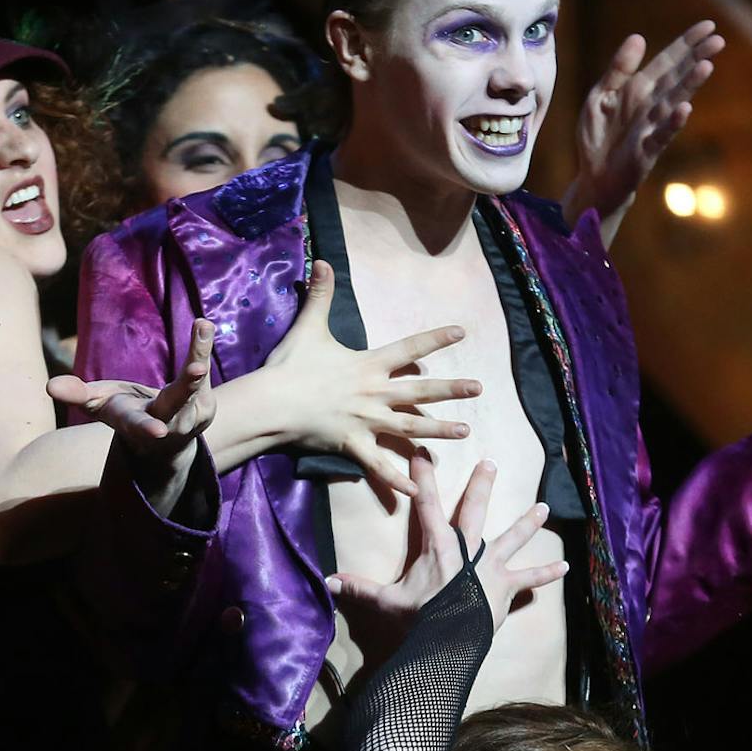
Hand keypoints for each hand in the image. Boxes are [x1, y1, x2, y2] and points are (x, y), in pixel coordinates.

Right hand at [48, 316, 218, 462]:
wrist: (164, 441)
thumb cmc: (125, 414)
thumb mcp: (99, 404)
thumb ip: (77, 395)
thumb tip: (49, 387)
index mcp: (134, 424)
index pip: (137, 425)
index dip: (145, 427)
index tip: (158, 432)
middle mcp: (166, 423)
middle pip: (175, 401)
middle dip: (185, 387)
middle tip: (197, 369)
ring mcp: (190, 416)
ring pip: (195, 383)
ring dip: (198, 354)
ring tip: (202, 326)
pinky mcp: (207, 404)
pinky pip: (204, 372)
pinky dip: (202, 345)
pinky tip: (203, 324)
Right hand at [260, 261, 482, 497]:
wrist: (272, 403)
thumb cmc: (290, 367)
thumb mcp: (308, 327)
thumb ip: (320, 295)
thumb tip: (321, 260)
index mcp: (368, 365)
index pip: (409, 348)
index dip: (436, 339)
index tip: (461, 332)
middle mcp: (375, 393)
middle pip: (421, 392)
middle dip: (452, 390)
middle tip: (479, 388)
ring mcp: (366, 422)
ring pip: (411, 428)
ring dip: (440, 431)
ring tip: (466, 432)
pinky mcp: (352, 445)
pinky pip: (379, 465)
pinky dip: (397, 479)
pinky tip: (416, 490)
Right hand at [326, 456, 567, 659]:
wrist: (447, 645)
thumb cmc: (417, 620)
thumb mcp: (384, 602)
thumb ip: (358, 588)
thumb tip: (327, 582)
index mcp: (437, 547)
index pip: (427, 505)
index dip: (424, 478)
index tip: (423, 453)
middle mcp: (467, 550)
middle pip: (475, 510)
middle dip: (482, 485)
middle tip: (491, 463)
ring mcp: (490, 569)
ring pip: (511, 539)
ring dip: (527, 523)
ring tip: (543, 508)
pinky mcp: (505, 589)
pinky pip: (529, 580)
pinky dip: (546, 574)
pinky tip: (564, 567)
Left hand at [563, 20, 723, 238]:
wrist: (595, 176)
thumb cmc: (599, 135)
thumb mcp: (600, 96)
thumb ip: (618, 69)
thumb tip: (639, 36)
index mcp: (639, 88)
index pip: (668, 61)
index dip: (686, 43)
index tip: (709, 26)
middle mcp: (650, 105)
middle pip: (676, 77)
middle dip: (696, 58)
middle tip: (718, 40)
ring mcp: (651, 127)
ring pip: (673, 102)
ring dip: (689, 85)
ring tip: (706, 66)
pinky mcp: (647, 150)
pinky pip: (661, 135)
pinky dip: (672, 123)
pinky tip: (685, 109)